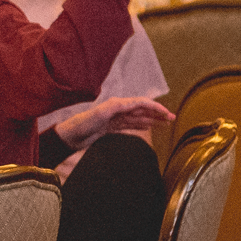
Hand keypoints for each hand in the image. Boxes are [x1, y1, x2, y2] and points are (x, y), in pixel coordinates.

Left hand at [53, 96, 173, 151]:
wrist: (69, 137)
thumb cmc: (82, 124)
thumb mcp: (99, 114)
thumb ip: (115, 107)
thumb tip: (131, 103)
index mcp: (117, 104)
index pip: (141, 103)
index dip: (155, 108)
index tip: (167, 114)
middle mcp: (117, 109)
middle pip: (142, 110)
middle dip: (157, 113)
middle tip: (172, 119)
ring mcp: (115, 119)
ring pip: (138, 118)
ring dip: (152, 120)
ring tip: (165, 123)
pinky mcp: (111, 128)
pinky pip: (130, 125)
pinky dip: (141, 126)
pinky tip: (148, 128)